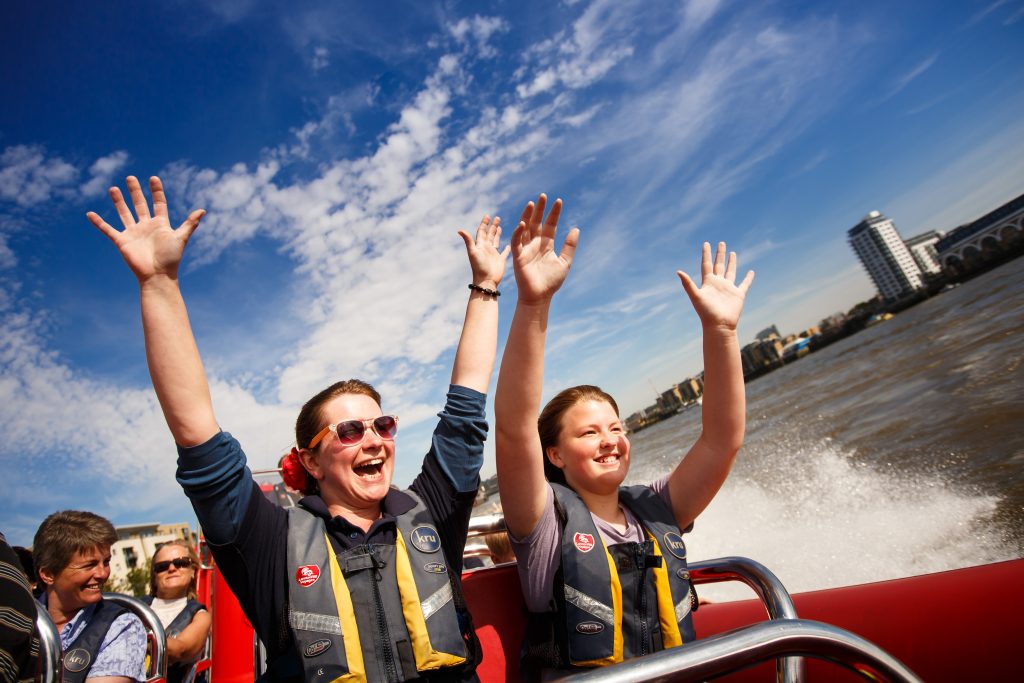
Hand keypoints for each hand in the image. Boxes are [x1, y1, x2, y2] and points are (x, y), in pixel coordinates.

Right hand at [87, 176, 204, 282]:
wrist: (157, 275)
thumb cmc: (170, 258)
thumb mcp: (180, 238)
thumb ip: (189, 224)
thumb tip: (202, 210)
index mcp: (160, 224)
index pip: (158, 203)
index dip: (156, 191)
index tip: (153, 178)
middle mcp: (145, 226)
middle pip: (139, 204)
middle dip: (135, 191)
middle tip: (130, 177)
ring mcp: (133, 233)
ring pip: (124, 213)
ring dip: (118, 201)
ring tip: (113, 188)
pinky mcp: (121, 241)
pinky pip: (107, 230)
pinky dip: (98, 223)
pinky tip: (90, 214)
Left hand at [459, 215, 510, 288]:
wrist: (486, 281)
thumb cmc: (479, 267)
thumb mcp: (473, 252)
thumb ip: (468, 240)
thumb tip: (459, 229)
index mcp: (480, 245)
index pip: (482, 231)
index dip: (484, 223)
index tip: (488, 216)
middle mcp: (487, 248)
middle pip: (489, 234)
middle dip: (492, 226)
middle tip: (497, 218)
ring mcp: (494, 254)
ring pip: (496, 241)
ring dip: (497, 234)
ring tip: (499, 227)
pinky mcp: (500, 260)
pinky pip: (505, 253)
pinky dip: (507, 249)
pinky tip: (509, 245)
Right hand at [511, 194, 578, 304]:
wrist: (540, 297)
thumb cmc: (551, 282)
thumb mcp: (564, 262)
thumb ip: (569, 246)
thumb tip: (576, 229)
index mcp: (546, 245)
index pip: (550, 225)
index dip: (554, 213)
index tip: (559, 201)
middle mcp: (535, 244)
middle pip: (537, 222)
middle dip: (540, 210)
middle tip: (543, 196)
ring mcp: (526, 249)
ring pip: (525, 228)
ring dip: (527, 216)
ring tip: (532, 203)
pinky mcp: (518, 256)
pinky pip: (516, 241)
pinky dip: (518, 232)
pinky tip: (523, 223)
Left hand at [677, 242, 753, 329]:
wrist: (719, 325)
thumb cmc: (706, 312)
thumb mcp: (696, 296)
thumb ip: (688, 284)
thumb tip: (678, 271)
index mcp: (708, 282)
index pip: (707, 264)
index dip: (706, 254)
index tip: (706, 243)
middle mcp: (718, 284)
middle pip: (719, 265)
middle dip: (720, 254)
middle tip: (721, 243)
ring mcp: (728, 289)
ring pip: (730, 272)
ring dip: (731, 263)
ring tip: (732, 253)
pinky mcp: (738, 295)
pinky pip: (745, 284)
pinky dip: (748, 278)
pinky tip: (751, 272)